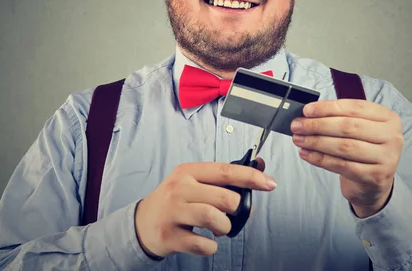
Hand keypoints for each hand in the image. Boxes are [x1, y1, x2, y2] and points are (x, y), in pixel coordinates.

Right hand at [134, 158, 274, 257]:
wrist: (142, 223)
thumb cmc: (176, 200)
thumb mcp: (194, 181)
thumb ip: (225, 175)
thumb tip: (259, 164)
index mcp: (188, 172)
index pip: (226, 171)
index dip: (251, 177)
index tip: (270, 183)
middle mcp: (179, 189)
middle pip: (225, 198)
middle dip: (236, 209)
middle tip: (230, 214)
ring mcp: (173, 212)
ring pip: (214, 218)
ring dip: (224, 228)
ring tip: (219, 228)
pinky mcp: (169, 236)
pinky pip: (202, 244)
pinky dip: (211, 247)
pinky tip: (206, 242)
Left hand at [291, 99, 402, 217]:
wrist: (374, 182)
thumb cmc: (363, 149)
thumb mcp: (359, 129)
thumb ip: (340, 118)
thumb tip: (308, 114)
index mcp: (388, 118)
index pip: (355, 107)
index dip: (328, 108)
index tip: (306, 110)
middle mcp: (392, 136)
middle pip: (348, 127)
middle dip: (318, 125)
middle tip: (297, 126)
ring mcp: (386, 158)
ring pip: (344, 147)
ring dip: (316, 142)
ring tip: (299, 140)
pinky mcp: (375, 176)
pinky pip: (341, 165)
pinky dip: (320, 159)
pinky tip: (306, 154)